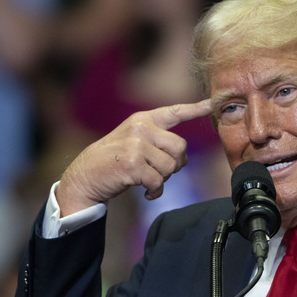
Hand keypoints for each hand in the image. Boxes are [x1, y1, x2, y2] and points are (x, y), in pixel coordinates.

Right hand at [56, 99, 212, 215]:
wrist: (85, 175)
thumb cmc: (114, 160)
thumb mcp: (132, 140)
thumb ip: (156, 139)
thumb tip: (182, 154)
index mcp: (143, 119)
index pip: (174, 112)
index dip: (195, 109)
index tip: (211, 104)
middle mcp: (141, 128)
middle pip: (180, 147)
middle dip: (177, 164)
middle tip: (162, 172)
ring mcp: (136, 145)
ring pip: (171, 166)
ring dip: (165, 180)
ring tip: (150, 181)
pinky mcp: (132, 164)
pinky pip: (159, 181)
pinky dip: (156, 191)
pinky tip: (147, 192)